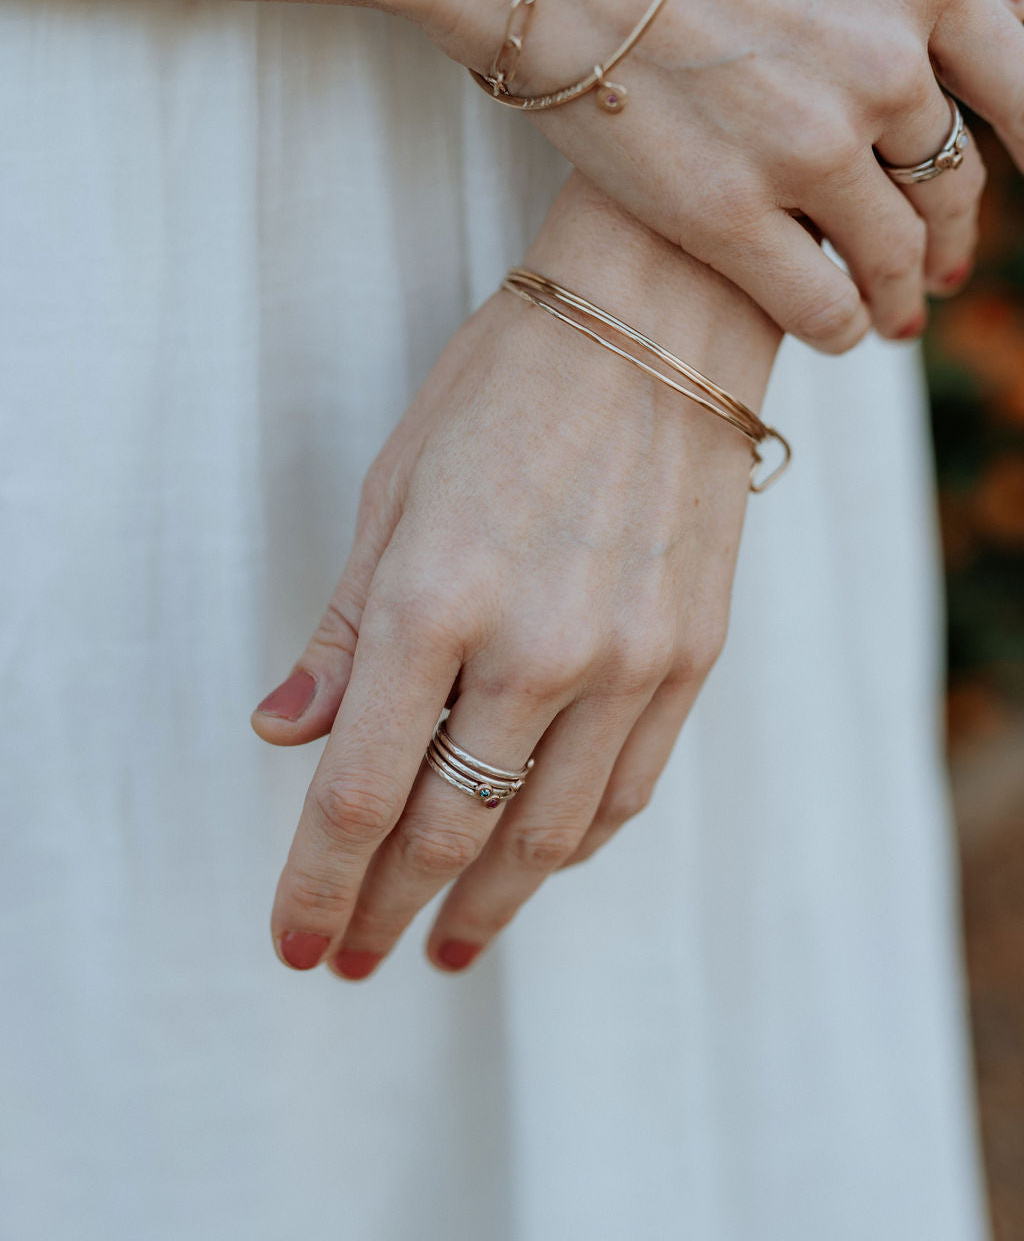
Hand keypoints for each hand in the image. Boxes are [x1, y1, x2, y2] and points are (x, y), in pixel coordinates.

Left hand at [250, 174, 778, 977]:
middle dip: (387, 912)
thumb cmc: (506, 386)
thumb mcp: (395, 490)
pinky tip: (536, 865)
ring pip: (547, 837)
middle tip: (355, 958)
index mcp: (435, 601)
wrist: (661, 318)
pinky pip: (628, 791)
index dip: (317, 884)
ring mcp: (628, 661)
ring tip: (447, 944)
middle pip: (449, 834)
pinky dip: (573, 845)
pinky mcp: (691, 656)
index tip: (296, 940)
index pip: (360, 794)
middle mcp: (536, 650)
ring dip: (487, 905)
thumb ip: (345, 628)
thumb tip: (284, 728)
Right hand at [430, 0, 1023, 349]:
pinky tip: (836, 330)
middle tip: (940, 270)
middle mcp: (884, 68)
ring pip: (889, 253)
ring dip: (897, 294)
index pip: (1020, 86)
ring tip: (891, 317)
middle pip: (949, 180)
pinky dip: (840, 326)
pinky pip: (820, 305)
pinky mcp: (727, 216)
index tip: (1021, 180)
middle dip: (950, 235)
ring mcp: (809, 150)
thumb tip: (972, 3)